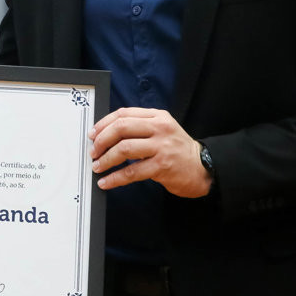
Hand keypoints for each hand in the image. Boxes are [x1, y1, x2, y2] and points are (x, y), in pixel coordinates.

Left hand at [90, 107, 211, 197]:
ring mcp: (161, 147)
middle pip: (121, 128)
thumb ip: (140, 127)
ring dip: (106, 159)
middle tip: (93, 152)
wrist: (203, 168)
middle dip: (102, 141)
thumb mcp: (162, 129)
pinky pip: (132, 172)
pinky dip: (115, 178)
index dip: (104, 123)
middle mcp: (159, 128)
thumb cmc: (177, 150)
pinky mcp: (162, 166)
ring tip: (97, 167)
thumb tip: (106, 134)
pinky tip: (106, 182)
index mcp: (157, 116)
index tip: (93, 134)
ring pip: (124, 149)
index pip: (124, 114)